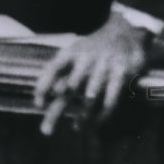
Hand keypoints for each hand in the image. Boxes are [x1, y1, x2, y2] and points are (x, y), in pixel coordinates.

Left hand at [33, 12, 149, 135]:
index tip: (38, 105)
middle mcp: (85, 59)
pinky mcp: (121, 73)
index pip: (52, 69)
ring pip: (89, 98)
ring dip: (82, 116)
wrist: (125, 32)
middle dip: (55, 112)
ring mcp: (104, 66)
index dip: (43, 86)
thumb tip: (48, 94)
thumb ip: (63, 70)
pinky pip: (110, 99)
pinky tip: (96, 123)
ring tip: (76, 128)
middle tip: (46, 131)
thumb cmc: (93, 48)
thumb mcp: (75, 51)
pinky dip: (102, 114)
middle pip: (67, 90)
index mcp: (71, 52)